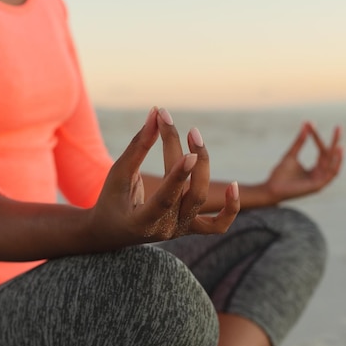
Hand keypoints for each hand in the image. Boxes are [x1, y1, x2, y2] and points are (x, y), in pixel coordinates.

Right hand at [87, 107, 239, 250]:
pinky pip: (218, 225)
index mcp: (142, 222)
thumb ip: (138, 146)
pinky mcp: (190, 228)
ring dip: (204, 167)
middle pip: (191, 194)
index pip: (166, 199)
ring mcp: (180, 231)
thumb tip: (156, 114)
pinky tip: (233, 185)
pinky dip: (230, 208)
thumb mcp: (119, 174)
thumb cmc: (112, 199)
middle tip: (189, 130)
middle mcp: (165, 230)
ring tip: (194, 137)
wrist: (112, 231)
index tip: (189, 153)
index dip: (179, 177)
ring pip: (202, 201)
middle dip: (194, 160)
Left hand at [264, 122, 342, 202]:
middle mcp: (320, 174)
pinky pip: (331, 174)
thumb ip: (299, 141)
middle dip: (335, 142)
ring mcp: (320, 181)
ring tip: (339, 142)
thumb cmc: (280, 173)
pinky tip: (335, 154)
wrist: (271, 188)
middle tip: (339, 127)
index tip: (311, 125)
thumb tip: (306, 124)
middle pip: (330, 156)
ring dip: (337, 154)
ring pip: (333, 165)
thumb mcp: (291, 154)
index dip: (317, 137)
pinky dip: (335, 164)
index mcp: (315, 168)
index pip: (321, 151)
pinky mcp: (318, 186)